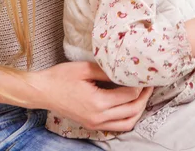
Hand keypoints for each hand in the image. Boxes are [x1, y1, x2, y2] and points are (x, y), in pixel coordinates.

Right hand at [32, 61, 152, 131]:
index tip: (146, 73)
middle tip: (151, 83)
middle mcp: (98, 117)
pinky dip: (128, 117)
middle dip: (145, 97)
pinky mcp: (92, 124)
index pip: (129, 95)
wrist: (43, 91)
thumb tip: (127, 69)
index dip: (140, 84)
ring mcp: (95, 123)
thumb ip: (108, 70)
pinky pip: (117, 127)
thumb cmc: (61, 77)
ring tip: (144, 94)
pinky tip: (130, 103)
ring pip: (127, 123)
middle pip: (132, 111)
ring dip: (139, 110)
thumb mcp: (86, 68)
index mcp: (98, 103)